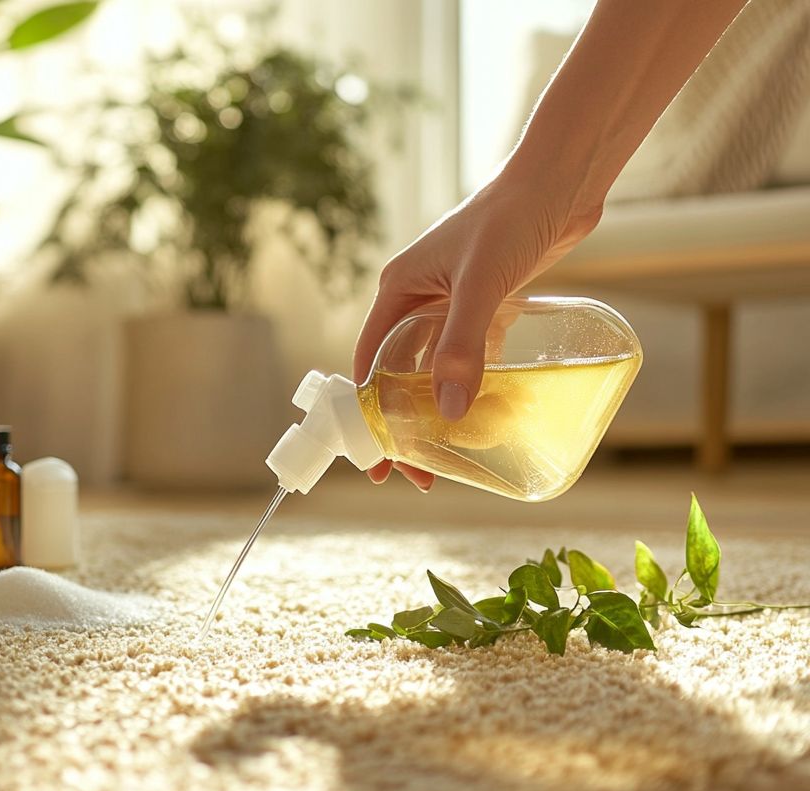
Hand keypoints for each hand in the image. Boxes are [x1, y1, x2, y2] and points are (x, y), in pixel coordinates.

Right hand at [352, 166, 601, 486]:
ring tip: (447, 454)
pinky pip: (471, 357)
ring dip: (438, 410)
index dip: (367, 415)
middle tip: (416, 472)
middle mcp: (417, 299)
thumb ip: (462, 347)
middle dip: (404, 424)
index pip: (368, 364)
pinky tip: (484, 416)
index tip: (375, 458)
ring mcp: (453, 304)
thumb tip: (447, 411)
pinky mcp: (488, 306)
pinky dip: (474, 387)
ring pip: (435, 370)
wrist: (561, 178)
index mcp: (397, 290)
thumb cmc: (512, 216)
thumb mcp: (480, 285)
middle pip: (399, 375)